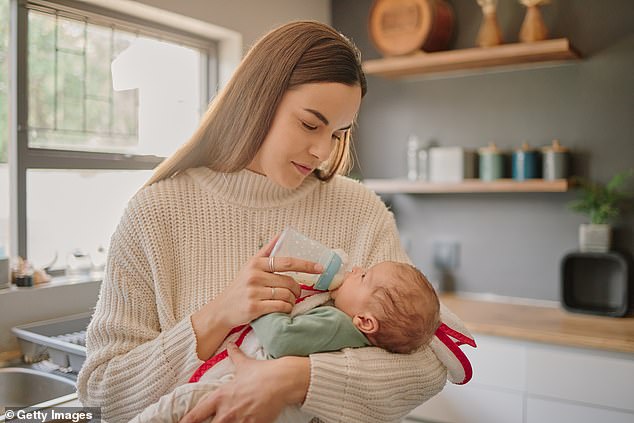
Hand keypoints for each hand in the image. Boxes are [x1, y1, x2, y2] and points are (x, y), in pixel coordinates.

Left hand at [179, 343, 309, 422]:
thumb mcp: (245, 364)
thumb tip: (230, 346)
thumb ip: (234, 356)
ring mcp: (239, 421)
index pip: (196, 415)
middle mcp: (226, 412)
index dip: (186, 422)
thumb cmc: (262, 372)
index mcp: (220, 397)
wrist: (283, 381)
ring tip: (230, 422)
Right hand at [191, 235, 323, 358]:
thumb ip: (266, 251)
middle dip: (297, 289)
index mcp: (256, 263)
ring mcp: (254, 292)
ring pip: (287, 295)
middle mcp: (254, 275)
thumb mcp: (250, 266)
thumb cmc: (240, 287)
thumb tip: (282, 233)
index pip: (287, 261)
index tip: (320, 267)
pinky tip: (282, 309)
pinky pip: (281, 307)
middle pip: (289, 282)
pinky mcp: (254, 307)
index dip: (306, 264)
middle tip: (295, 293)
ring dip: (291, 301)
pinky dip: (286, 309)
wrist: (222, 309)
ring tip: (286, 302)